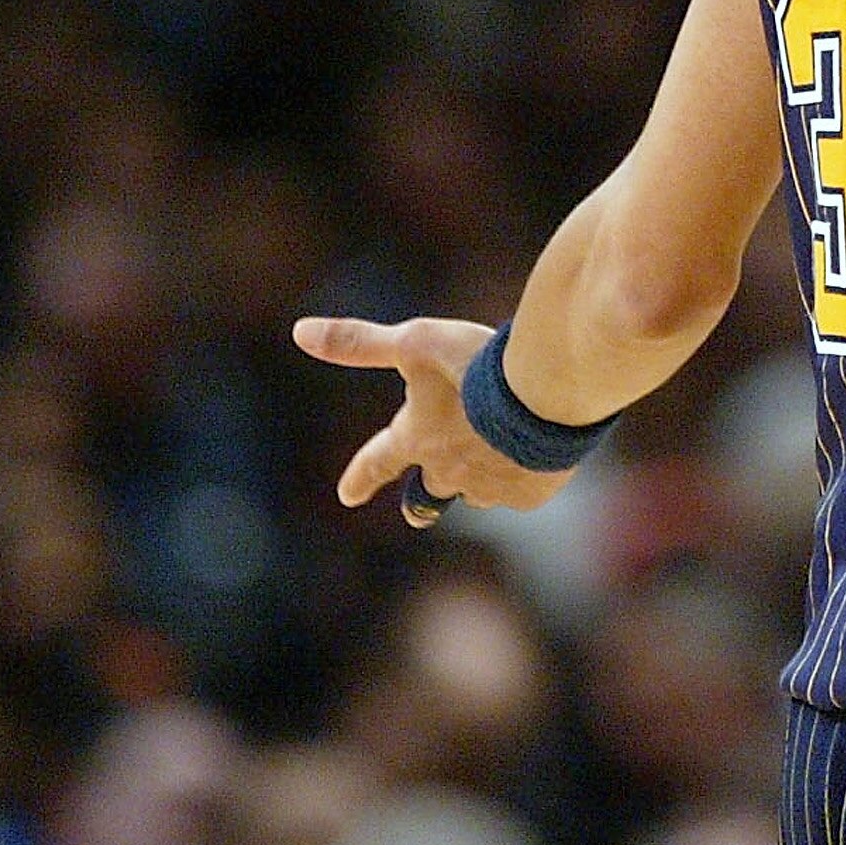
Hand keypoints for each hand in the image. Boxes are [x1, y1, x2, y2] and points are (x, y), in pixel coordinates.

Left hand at [292, 316, 573, 513]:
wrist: (547, 390)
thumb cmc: (478, 363)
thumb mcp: (415, 342)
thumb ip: (360, 342)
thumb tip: (299, 331)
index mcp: (416, 438)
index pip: (378, 461)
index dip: (361, 476)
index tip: (347, 495)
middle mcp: (448, 471)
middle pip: (428, 496)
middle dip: (421, 505)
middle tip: (417, 513)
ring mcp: (491, 486)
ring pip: (480, 492)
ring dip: (480, 480)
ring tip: (497, 461)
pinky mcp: (531, 491)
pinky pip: (523, 490)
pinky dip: (526, 475)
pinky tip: (539, 455)